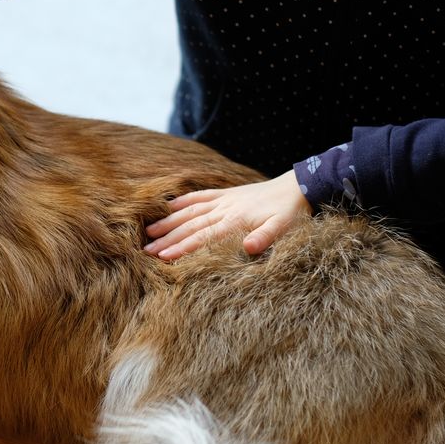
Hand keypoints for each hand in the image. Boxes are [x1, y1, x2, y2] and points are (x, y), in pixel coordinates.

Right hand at [144, 171, 312, 260]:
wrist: (297, 186)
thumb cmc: (290, 212)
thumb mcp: (283, 227)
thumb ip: (265, 237)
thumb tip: (248, 248)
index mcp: (235, 220)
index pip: (203, 237)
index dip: (181, 247)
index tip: (163, 257)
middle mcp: (224, 209)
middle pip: (190, 226)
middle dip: (167, 238)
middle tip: (147, 250)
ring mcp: (223, 200)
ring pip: (190, 212)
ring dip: (169, 222)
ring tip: (149, 232)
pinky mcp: (226, 194)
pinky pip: (200, 196)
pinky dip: (183, 201)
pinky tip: (169, 206)